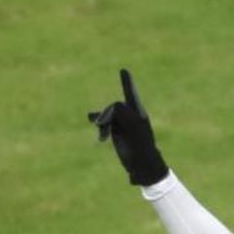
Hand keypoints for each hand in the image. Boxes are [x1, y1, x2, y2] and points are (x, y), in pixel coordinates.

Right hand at [88, 69, 168, 185]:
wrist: (142, 163)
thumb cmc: (141, 144)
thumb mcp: (134, 127)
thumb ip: (123, 112)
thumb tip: (113, 105)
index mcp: (137, 112)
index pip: (131, 94)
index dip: (126, 82)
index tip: (124, 70)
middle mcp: (129, 115)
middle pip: (113, 108)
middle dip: (107, 116)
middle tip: (103, 126)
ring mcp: (121, 123)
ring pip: (106, 115)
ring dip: (101, 122)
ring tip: (101, 134)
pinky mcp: (115, 131)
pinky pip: (104, 123)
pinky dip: (98, 123)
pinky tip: (91, 119)